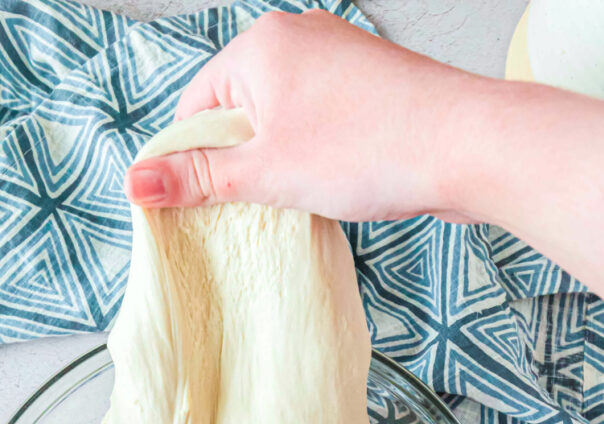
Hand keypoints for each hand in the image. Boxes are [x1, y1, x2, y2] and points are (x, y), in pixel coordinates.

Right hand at [124, 10, 479, 221]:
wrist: (466, 145)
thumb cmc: (369, 149)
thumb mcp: (266, 173)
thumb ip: (199, 177)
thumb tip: (137, 182)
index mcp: (260, 46)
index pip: (195, 106)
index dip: (191, 160)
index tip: (197, 204)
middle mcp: (297, 38)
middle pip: (237, 110)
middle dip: (239, 161)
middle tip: (255, 206)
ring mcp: (338, 58)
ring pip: (280, 118)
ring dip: (278, 162)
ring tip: (299, 196)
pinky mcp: (368, 84)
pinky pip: (318, 119)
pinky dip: (313, 152)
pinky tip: (330, 182)